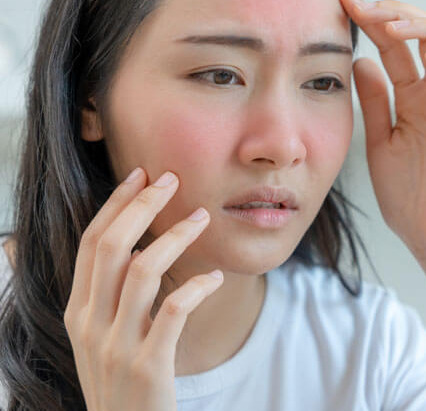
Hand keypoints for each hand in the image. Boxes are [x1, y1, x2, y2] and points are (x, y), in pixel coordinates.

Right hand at [63, 168, 220, 410]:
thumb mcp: (97, 338)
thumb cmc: (121, 383)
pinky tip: (214, 277)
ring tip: (203, 217)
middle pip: (111, 246)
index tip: (141, 175)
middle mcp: (90, 324)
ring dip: (175, 236)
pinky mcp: (148, 366)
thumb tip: (105, 248)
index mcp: (78, 312)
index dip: (116, 204)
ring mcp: (116, 345)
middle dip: (142, 205)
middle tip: (172, 179)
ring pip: (142, 270)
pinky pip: (174, 311)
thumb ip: (100, 295)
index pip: (91, 243)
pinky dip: (197, 287)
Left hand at [338, 0, 425, 268]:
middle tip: (365, 7)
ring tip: (393, 25)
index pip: (396, 46)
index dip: (372, 19)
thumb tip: (361, 60)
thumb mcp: (380, 142)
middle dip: (396, 13)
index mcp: (414, 97)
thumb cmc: (410, 198)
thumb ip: (375, 102)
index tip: (342, 2)